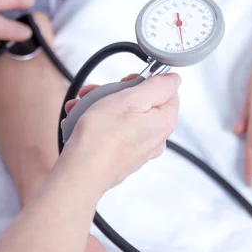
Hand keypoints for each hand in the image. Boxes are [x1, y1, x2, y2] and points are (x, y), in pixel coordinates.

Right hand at [62, 73, 180, 192]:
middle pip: (141, 103)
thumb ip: (158, 86)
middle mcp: (154, 138)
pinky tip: (78, 121)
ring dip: (99, 106)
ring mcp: (137, 149)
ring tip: (80, 106)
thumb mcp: (131, 99)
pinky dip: (95, 123)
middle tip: (95, 93)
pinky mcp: (120, 157)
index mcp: (163, 123)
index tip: (126, 81)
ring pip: (121, 116)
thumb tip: (173, 79)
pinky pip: (110, 132)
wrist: (80, 171)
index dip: (145, 81)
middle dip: (114, 93)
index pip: (167, 91)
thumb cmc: (102, 137)